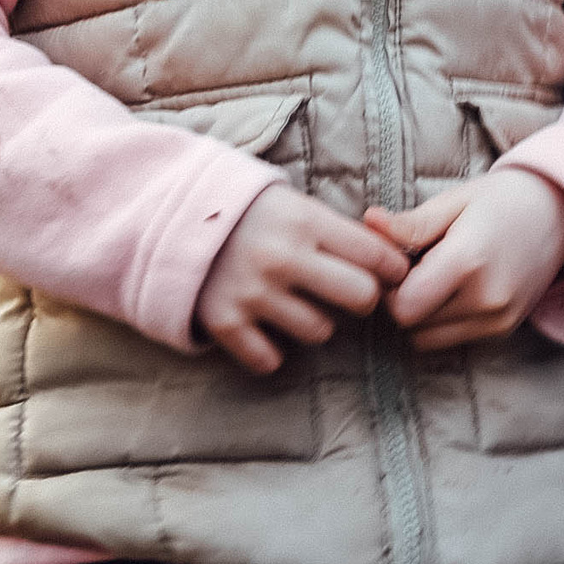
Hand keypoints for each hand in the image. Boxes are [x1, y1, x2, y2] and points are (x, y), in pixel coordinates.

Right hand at [194, 184, 411, 373]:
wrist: (169, 217)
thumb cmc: (248, 212)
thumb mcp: (293, 204)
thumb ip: (336, 230)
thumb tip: (394, 259)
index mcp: (305, 220)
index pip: (375, 254)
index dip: (393, 268)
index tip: (393, 275)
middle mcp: (283, 257)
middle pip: (360, 297)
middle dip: (363, 299)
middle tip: (352, 296)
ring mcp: (253, 292)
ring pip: (319, 331)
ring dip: (314, 322)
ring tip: (295, 304)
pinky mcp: (225, 322)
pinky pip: (269, 359)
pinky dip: (270, 351)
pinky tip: (265, 330)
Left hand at [364, 169, 563, 351]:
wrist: (559, 213)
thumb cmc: (500, 200)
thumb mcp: (453, 202)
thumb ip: (410, 224)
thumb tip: (368, 223)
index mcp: (468, 261)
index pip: (402, 306)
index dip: (389, 287)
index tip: (397, 262)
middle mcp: (486, 298)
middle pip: (412, 325)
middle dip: (403, 299)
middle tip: (416, 267)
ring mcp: (498, 319)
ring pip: (428, 339)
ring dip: (421, 314)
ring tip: (436, 278)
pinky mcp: (503, 330)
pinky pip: (452, 339)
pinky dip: (442, 321)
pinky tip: (456, 289)